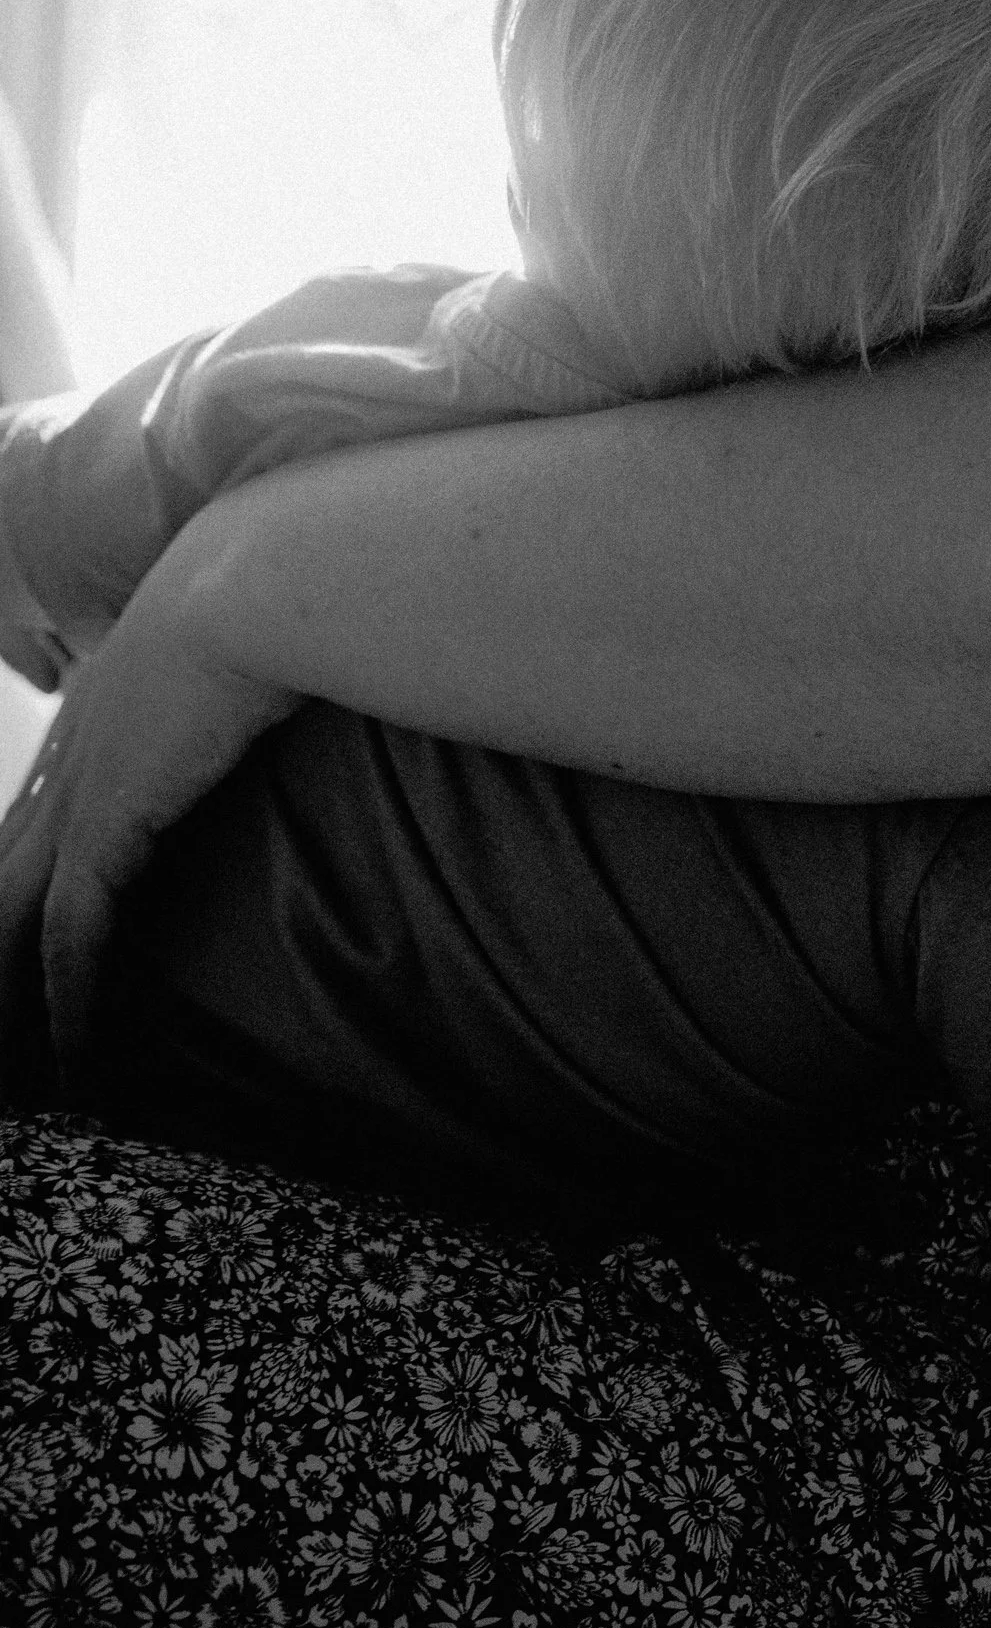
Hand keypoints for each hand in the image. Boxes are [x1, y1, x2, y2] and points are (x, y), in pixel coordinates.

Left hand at [0, 553, 300, 1095]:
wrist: (274, 576)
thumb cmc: (294, 584)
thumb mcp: (264, 624)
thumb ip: (261, 663)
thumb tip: (321, 666)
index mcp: (110, 692)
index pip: (52, 795)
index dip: (37, 854)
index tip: (37, 902)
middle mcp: (79, 740)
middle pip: (7, 856)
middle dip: (0, 927)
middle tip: (8, 1001)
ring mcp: (83, 781)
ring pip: (10, 902)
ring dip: (8, 974)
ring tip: (18, 1050)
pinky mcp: (108, 823)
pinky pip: (70, 928)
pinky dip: (69, 990)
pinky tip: (73, 1043)